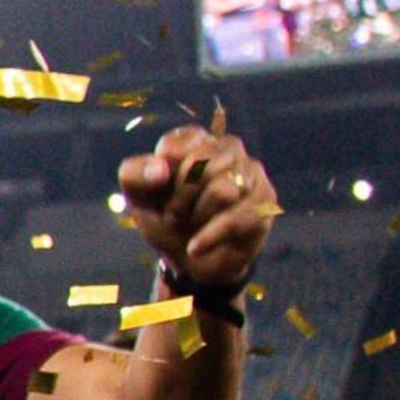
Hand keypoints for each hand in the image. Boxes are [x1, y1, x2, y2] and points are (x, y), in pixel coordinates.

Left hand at [115, 123, 278, 292]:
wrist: (192, 260)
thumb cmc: (165, 217)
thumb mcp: (138, 197)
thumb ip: (134, 174)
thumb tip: (160, 169)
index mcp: (195, 139)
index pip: (174, 148)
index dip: (161, 178)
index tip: (159, 192)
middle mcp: (227, 148)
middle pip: (203, 165)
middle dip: (180, 199)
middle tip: (173, 215)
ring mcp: (251, 172)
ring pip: (223, 191)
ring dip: (197, 217)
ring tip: (192, 224)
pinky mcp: (265, 202)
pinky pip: (236, 217)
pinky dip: (209, 236)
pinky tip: (196, 247)